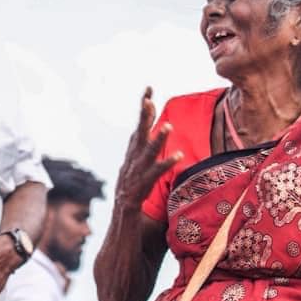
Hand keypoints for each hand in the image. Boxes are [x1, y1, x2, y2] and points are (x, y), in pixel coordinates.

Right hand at [115, 89, 181, 214]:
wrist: (122, 212)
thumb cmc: (133, 185)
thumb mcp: (137, 161)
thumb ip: (142, 144)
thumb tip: (146, 126)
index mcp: (134, 150)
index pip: (140, 124)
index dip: (144, 107)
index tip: (149, 89)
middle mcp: (134, 156)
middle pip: (140, 132)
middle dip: (144, 115)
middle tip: (149, 99)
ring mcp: (138, 170)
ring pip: (149, 151)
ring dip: (158, 139)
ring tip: (168, 126)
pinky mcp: (143, 183)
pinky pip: (157, 172)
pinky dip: (167, 163)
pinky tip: (178, 155)